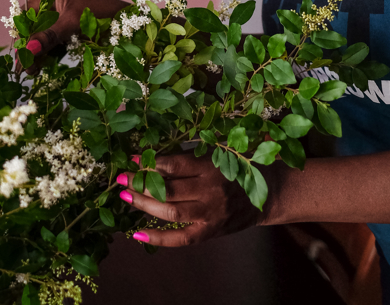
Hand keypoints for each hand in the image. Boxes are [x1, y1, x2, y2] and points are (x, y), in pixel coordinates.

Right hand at [24, 0, 125, 72]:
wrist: (128, 23)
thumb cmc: (102, 14)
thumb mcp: (73, 24)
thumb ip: (49, 36)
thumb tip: (28, 49)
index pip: (27, 14)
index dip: (21, 32)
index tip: (20, 52)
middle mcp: (54, 6)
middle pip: (32, 27)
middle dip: (28, 46)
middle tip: (25, 67)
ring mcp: (61, 20)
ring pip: (41, 38)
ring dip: (36, 53)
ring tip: (32, 70)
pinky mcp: (68, 32)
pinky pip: (52, 44)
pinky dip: (47, 55)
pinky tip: (42, 66)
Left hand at [117, 152, 262, 245]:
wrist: (267, 193)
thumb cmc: (239, 166)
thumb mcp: (221, 151)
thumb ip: (193, 153)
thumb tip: (156, 154)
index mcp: (211, 165)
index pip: (175, 164)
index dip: (151, 162)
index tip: (133, 159)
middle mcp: (210, 190)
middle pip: (169, 189)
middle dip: (141, 184)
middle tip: (122, 179)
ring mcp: (209, 213)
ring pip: (170, 212)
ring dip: (145, 205)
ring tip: (126, 197)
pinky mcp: (209, 231)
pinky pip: (180, 239)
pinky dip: (157, 238)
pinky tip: (137, 233)